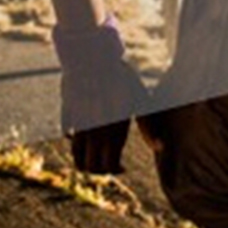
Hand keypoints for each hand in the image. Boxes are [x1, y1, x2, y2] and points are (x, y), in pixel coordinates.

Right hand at [60, 58, 150, 172]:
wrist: (92, 57)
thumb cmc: (121, 77)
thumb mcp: (139, 99)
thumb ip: (148, 126)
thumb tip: (160, 148)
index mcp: (111, 131)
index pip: (107, 167)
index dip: (115, 170)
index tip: (123, 166)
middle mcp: (92, 132)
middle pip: (90, 167)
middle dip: (100, 170)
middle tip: (111, 162)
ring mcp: (78, 124)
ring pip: (75, 156)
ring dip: (85, 161)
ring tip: (96, 155)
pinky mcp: (67, 113)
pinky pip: (68, 136)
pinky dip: (75, 142)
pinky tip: (86, 136)